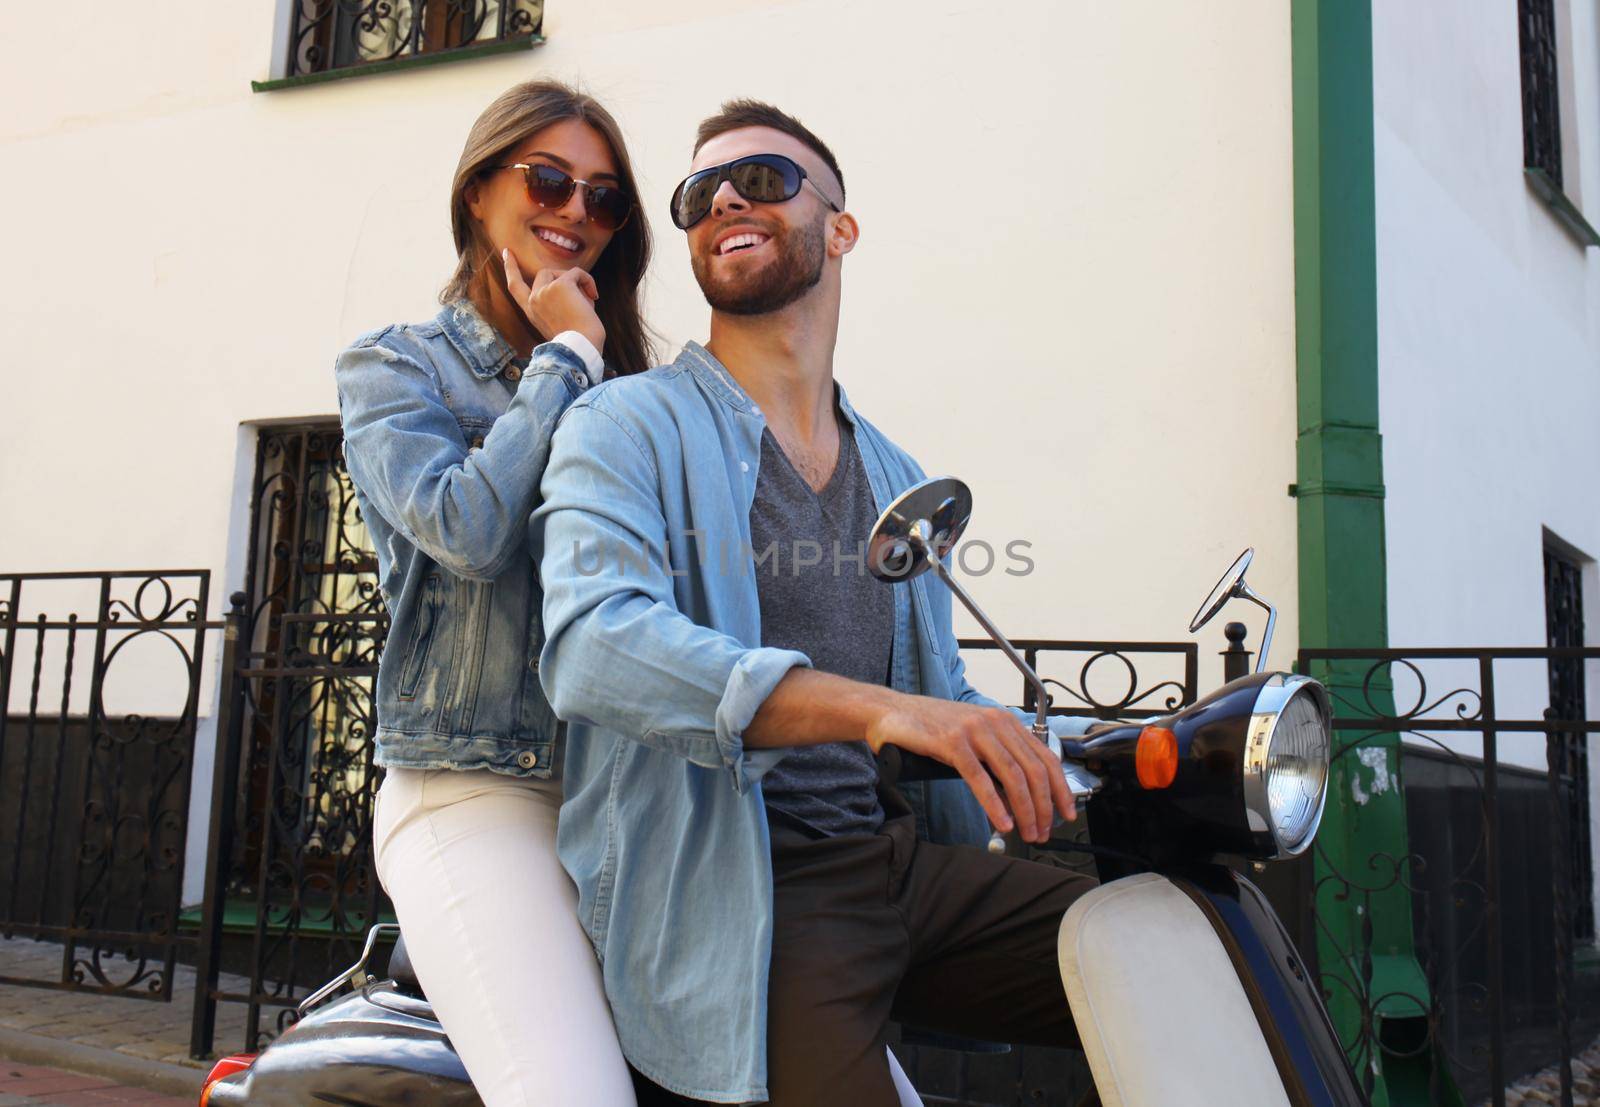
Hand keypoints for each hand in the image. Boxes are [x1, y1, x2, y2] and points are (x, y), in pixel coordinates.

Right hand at [503, 249, 604, 354]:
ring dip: (577, 281)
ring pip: (559, 272)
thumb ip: (557, 300)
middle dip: (563, 279)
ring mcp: (544, 292)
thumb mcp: (560, 319)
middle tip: (584, 294)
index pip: (515, 286)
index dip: (511, 268)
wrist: (581, 347)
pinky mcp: (559, 285)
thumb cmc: (578, 340)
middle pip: (544, 274)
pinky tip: (594, 296)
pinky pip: (576, 272)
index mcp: (531, 312)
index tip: (508, 252)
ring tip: (589, 299)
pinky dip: (587, 281)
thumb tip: (574, 281)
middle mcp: (533, 301)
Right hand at [865, 695, 1075, 842]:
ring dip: (1024, 810)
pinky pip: (981, 778)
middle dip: (1044, 807)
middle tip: (1043, 832)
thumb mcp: (973, 738)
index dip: (1060, 790)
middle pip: (1034, 770)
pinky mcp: (952, 743)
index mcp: (1005, 721)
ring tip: (1026, 833)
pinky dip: (994, 804)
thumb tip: (1021, 795)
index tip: (1066, 814)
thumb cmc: (930, 728)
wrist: (891, 713)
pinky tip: (1002, 822)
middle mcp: (995, 722)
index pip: (1045, 758)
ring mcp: (974, 731)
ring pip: (1012, 776)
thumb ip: (998, 758)